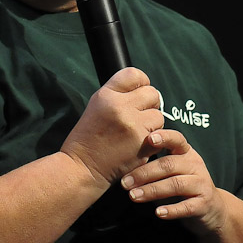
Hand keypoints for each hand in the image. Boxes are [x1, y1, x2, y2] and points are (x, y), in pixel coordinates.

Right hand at [61, 68, 164, 186]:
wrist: (82, 168)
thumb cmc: (88, 139)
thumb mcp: (96, 107)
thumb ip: (118, 95)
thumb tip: (143, 88)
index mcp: (106, 95)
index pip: (134, 74)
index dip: (141, 82)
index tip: (140, 92)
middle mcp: (120, 107)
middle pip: (152, 93)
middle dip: (149, 104)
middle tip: (139, 116)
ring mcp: (133, 125)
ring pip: (159, 115)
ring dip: (152, 124)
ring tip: (136, 133)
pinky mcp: (143, 143)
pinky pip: (160, 135)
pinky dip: (153, 140)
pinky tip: (138, 145)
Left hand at [120, 129, 227, 235]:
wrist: (212, 209)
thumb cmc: (183, 185)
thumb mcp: (173, 170)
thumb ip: (156, 164)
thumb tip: (125, 162)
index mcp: (186, 153)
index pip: (177, 139)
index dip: (164, 137)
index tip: (149, 138)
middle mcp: (195, 165)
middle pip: (169, 164)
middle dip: (144, 173)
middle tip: (125, 182)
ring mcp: (201, 184)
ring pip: (175, 184)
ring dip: (152, 190)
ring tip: (134, 196)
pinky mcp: (204, 204)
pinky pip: (187, 206)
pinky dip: (171, 210)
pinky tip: (158, 213)